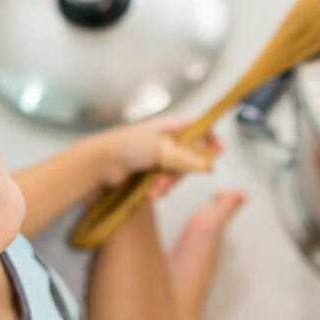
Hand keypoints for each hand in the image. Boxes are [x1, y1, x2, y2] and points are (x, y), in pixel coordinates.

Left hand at [94, 115, 222, 198]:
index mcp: (167, 127)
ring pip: (175, 173)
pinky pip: (163, 182)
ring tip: (155, 189)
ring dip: (168, 184)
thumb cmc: (126, 147)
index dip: (210, 138)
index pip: (196, 127)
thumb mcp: (161, 147)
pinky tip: (149, 193)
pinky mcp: (147, 172)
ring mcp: (155, 156)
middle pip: (189, 156)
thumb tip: (204, 158)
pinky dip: (159, 189)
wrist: (100, 164)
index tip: (218, 152)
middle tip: (172, 178)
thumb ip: (185, 152)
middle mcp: (163, 140)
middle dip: (182, 172)